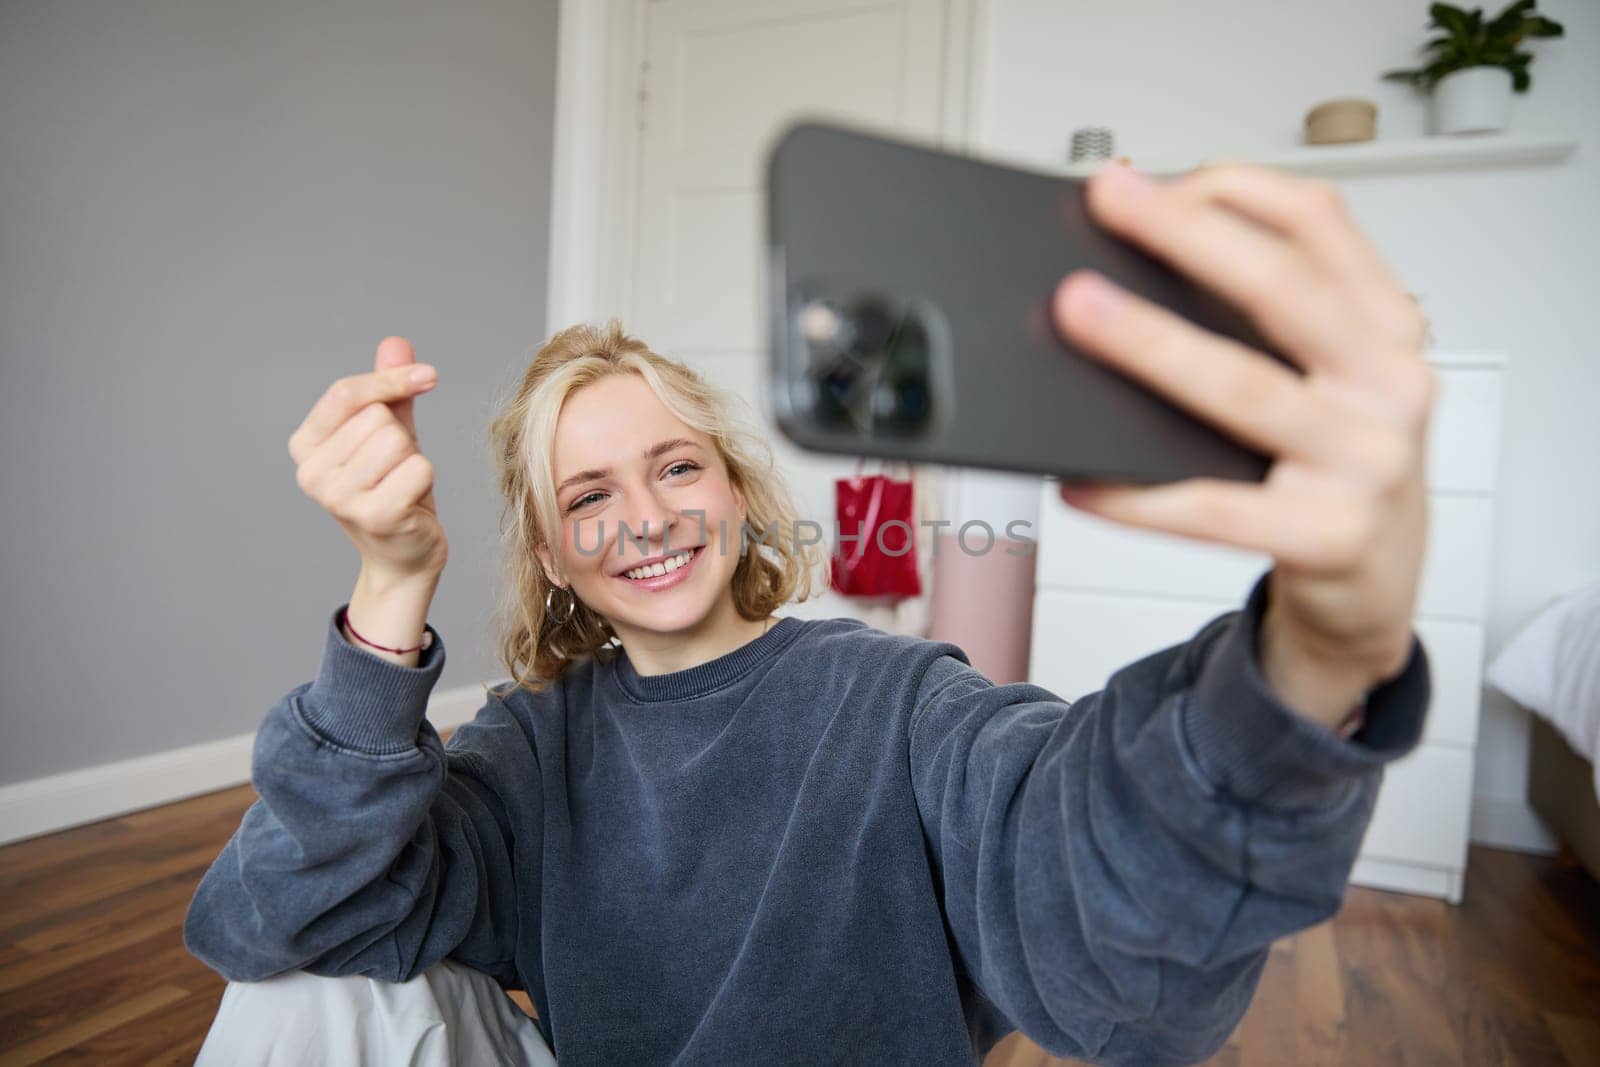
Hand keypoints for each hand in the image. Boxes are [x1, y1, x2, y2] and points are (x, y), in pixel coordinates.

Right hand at [288, 337, 449, 582]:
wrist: (405, 553)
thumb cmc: (394, 487)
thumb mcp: (389, 432)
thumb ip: (389, 390)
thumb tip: (395, 343)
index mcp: (305, 445)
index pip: (346, 392)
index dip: (391, 379)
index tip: (429, 376)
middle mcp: (311, 473)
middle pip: (377, 417)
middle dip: (401, 438)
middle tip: (395, 470)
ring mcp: (338, 498)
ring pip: (398, 440)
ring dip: (413, 459)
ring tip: (402, 485)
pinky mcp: (373, 516)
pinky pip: (418, 468)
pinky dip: (425, 479)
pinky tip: (412, 503)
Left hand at [1050, 163, 1435, 727]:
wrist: (1378, 582)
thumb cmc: (1336, 464)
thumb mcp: (1330, 375)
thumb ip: (1265, 318)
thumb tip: (1134, 268)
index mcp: (1387, 326)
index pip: (1322, 224)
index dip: (1236, 189)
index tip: (1153, 176)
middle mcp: (1389, 383)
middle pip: (1282, 289)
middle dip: (1187, 236)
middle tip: (1108, 202)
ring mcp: (1365, 462)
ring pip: (1243, 389)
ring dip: (1152, 344)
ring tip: (1077, 313)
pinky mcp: (1328, 535)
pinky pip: (1213, 510)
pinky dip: (1138, 495)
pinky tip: (1082, 478)